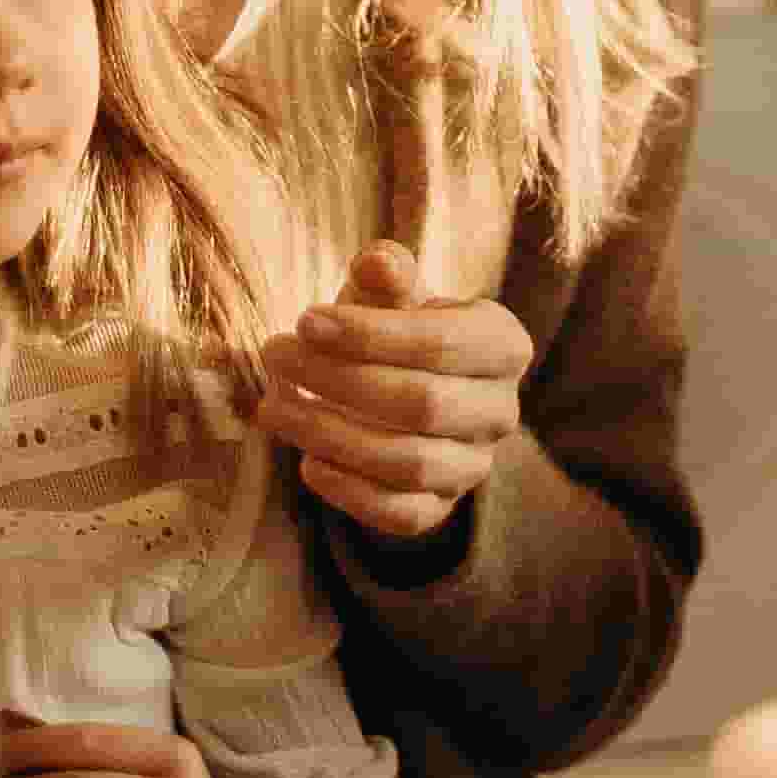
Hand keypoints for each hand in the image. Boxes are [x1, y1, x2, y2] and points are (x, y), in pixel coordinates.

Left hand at [257, 239, 529, 540]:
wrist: (407, 385)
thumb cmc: (396, 329)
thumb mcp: (392, 294)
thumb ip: (386, 275)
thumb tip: (378, 263)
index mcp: (503, 344)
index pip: (443, 343)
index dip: (371, 335)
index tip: (305, 320)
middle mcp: (501, 410)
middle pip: (424, 404)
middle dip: (339, 380)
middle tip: (276, 354)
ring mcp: (475, 465)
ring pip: (411, 463)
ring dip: (331, 436)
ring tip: (273, 409)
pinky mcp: (440, 507)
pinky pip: (401, 514)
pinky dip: (349, 492)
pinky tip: (306, 461)